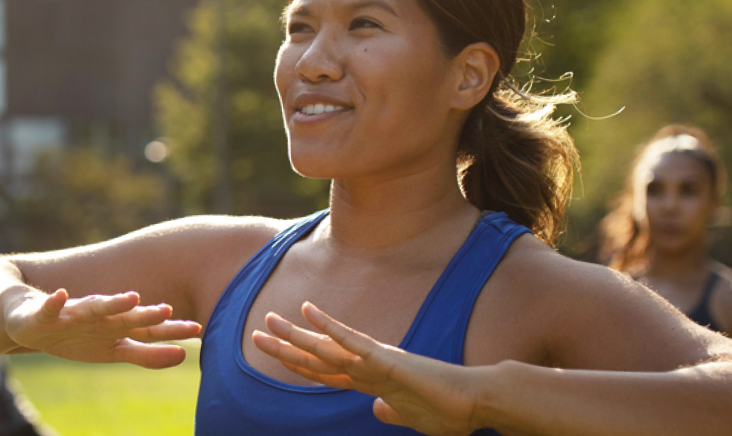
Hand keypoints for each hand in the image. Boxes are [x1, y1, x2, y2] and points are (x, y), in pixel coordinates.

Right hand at [4, 289, 200, 368]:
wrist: (26, 318)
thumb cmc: (75, 335)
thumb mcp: (111, 351)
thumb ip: (146, 355)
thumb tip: (184, 356)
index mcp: (114, 327)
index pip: (146, 329)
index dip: (169, 330)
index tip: (196, 329)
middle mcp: (97, 317)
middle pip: (124, 317)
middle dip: (145, 315)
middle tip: (167, 310)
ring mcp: (70, 313)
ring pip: (93, 308)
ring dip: (111, 303)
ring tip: (131, 298)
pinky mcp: (42, 312)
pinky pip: (49, 307)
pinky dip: (55, 302)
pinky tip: (61, 295)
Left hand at [253, 302, 484, 435]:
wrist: (476, 402)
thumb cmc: (449, 411)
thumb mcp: (409, 418)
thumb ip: (391, 413)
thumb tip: (377, 411)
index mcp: (372, 382)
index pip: (325, 373)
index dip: (298, 364)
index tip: (275, 353)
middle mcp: (370, 368)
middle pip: (318, 357)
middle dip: (286, 346)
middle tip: (255, 333)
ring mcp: (378, 362)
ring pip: (327, 348)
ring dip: (296, 336)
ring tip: (269, 322)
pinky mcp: (390, 361)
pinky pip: (354, 342)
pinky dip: (331, 327)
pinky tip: (311, 312)